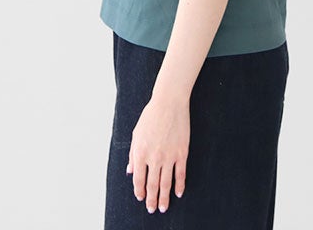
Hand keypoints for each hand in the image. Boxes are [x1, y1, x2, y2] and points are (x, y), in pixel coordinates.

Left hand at [126, 94, 189, 213]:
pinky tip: (179, 193)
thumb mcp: (136, 134)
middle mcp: (154, 158)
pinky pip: (181, 174)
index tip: (141, 198)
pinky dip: (180, 185)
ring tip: (163, 207)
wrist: (169, 103)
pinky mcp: (182, 152)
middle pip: (152, 185)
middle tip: (152, 209)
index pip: (139, 179)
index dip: (139, 191)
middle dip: (152, 199)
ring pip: (166, 183)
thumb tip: (131, 171)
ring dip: (164, 197)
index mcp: (140, 153)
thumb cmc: (151, 116)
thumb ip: (133, 154)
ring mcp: (169, 156)